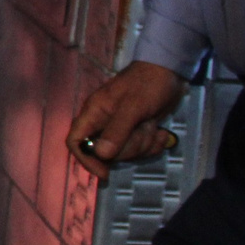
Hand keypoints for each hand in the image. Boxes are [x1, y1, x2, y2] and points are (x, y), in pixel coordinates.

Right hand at [67, 61, 187, 181]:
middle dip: (128, 147)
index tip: (104, 172)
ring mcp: (120, 128)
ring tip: (152, 126)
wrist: (169, 73)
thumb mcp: (133, 106)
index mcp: (94, 113)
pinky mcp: (135, 132)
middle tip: (142, 131)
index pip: (76, 141)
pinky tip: (159, 131)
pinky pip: (140, 149)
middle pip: (105, 152)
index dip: (85, 159)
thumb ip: (117, 130)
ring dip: (143, 144)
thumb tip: (101, 155)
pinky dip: (152, 144)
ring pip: (125, 152)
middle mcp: (103, 123)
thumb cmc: (147, 84)